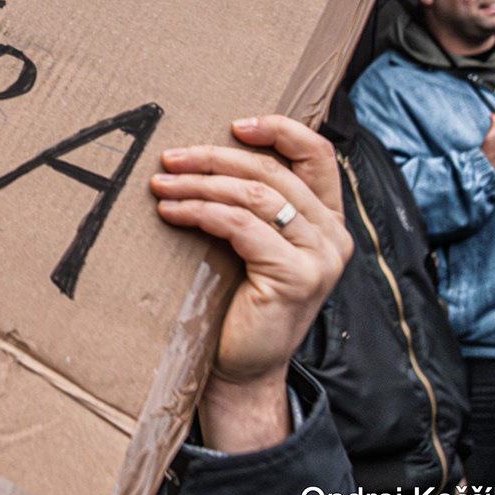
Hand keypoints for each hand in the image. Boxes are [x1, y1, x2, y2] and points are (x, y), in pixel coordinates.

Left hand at [150, 115, 352, 452]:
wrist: (243, 370)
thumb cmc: (242, 303)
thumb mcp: (258, 245)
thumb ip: (257, 205)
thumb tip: (210, 154)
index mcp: (328, 219)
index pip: (318, 154)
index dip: (279, 129)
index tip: (233, 124)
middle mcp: (333, 235)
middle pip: (274, 170)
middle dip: (215, 157)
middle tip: (171, 156)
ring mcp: (320, 257)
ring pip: (255, 195)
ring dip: (200, 183)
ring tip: (161, 184)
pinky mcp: (296, 277)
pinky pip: (240, 226)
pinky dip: (200, 211)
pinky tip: (172, 212)